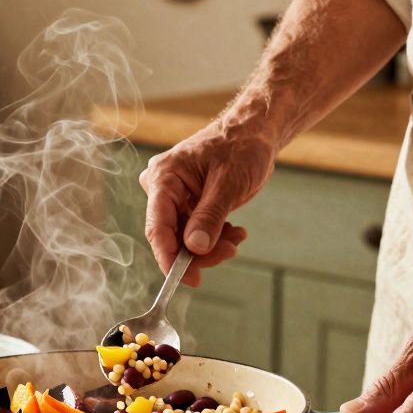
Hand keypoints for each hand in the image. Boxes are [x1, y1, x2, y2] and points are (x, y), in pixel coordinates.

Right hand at [138, 122, 275, 285]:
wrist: (254, 133)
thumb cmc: (241, 147)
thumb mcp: (228, 184)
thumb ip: (210, 217)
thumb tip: (194, 248)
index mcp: (164, 177)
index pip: (158, 227)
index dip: (169, 257)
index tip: (187, 279)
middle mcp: (162, 188)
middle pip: (171, 236)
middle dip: (199, 251)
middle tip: (229, 252)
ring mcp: (174, 197)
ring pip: (184, 238)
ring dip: (211, 245)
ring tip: (237, 238)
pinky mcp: (187, 203)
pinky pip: (194, 231)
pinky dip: (214, 237)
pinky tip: (234, 232)